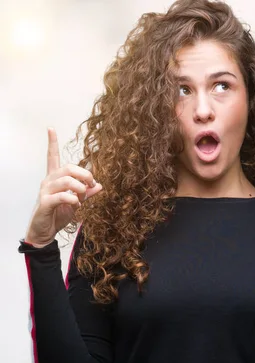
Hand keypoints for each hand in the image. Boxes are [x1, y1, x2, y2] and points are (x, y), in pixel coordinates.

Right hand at [24, 128, 102, 246]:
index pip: (52, 157)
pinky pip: (62, 196)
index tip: (51, 128)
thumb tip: (100, 185)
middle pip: (68, 167)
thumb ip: (86, 193)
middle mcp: (48, 181)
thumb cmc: (57, 215)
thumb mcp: (76, 203)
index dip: (52, 143)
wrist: (45, 232)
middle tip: (92, 185)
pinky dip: (73, 199)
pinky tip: (76, 204)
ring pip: (66, 180)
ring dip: (80, 188)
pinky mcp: (45, 203)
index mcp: (55, 179)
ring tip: (83, 198)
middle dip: (85, 174)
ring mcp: (45, 192)